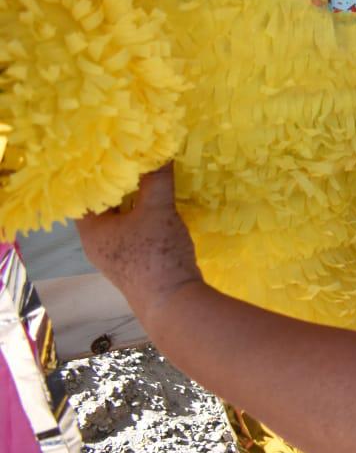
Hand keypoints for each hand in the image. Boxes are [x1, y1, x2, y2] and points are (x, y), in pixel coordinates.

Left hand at [77, 163, 202, 329]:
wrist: (173, 302)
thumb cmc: (155, 255)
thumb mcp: (158, 210)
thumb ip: (157, 178)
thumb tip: (160, 149)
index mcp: (91, 232)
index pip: (84, 195)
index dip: (96, 173)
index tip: (110, 153)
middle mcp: (97, 244)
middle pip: (103, 207)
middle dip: (118, 184)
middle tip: (133, 159)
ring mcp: (116, 255)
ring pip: (119, 220)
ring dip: (133, 201)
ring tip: (147, 177)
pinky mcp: (134, 263)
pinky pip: (132, 231)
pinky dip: (142, 216)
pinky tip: (159, 206)